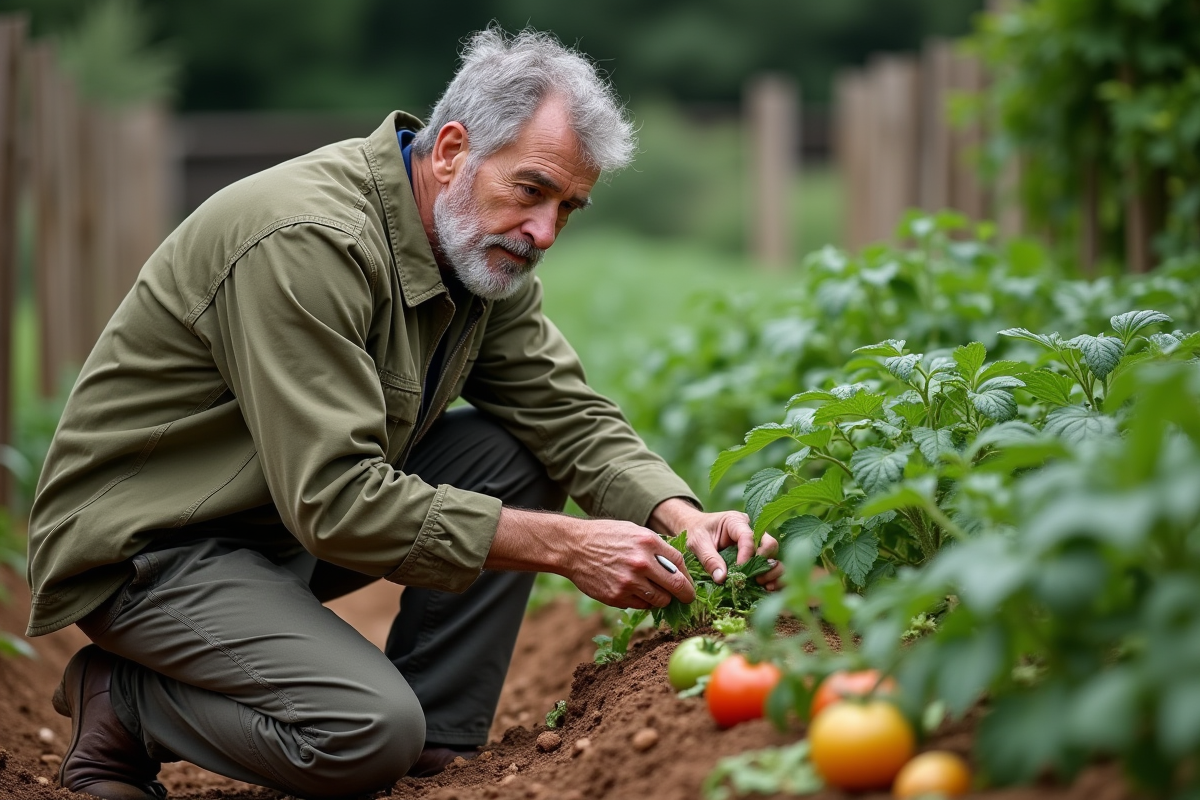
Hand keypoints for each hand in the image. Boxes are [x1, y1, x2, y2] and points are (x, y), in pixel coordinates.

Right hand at [564, 518, 696, 609]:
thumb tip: (678, 566)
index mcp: (648, 542)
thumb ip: (656, 547)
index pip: (680, 564)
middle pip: (677, 586)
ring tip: (655, 592)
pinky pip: (641, 605)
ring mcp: (629, 582)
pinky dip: (642, 601)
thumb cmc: (606, 537)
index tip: (688, 583)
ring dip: (662, 599)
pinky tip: (634, 591)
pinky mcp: (617, 597)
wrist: (574, 547)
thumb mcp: (634, 531)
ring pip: (660, 600)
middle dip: (686, 595)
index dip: (687, 576)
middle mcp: (642, 562)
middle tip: (687, 598)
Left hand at [649, 499, 784, 590]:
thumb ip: (709, 559)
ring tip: (764, 585)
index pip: (748, 536)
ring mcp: (756, 543)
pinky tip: (767, 588)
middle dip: (765, 562)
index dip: (747, 554)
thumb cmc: (696, 531)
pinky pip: (769, 566)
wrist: (693, 528)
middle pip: (769, 544)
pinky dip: (772, 577)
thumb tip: (722, 578)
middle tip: (756, 578)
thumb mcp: (697, 543)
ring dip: (772, 571)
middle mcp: (751, 530)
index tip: (739, 569)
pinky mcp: (755, 556)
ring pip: (774, 556)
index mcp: (736, 521)